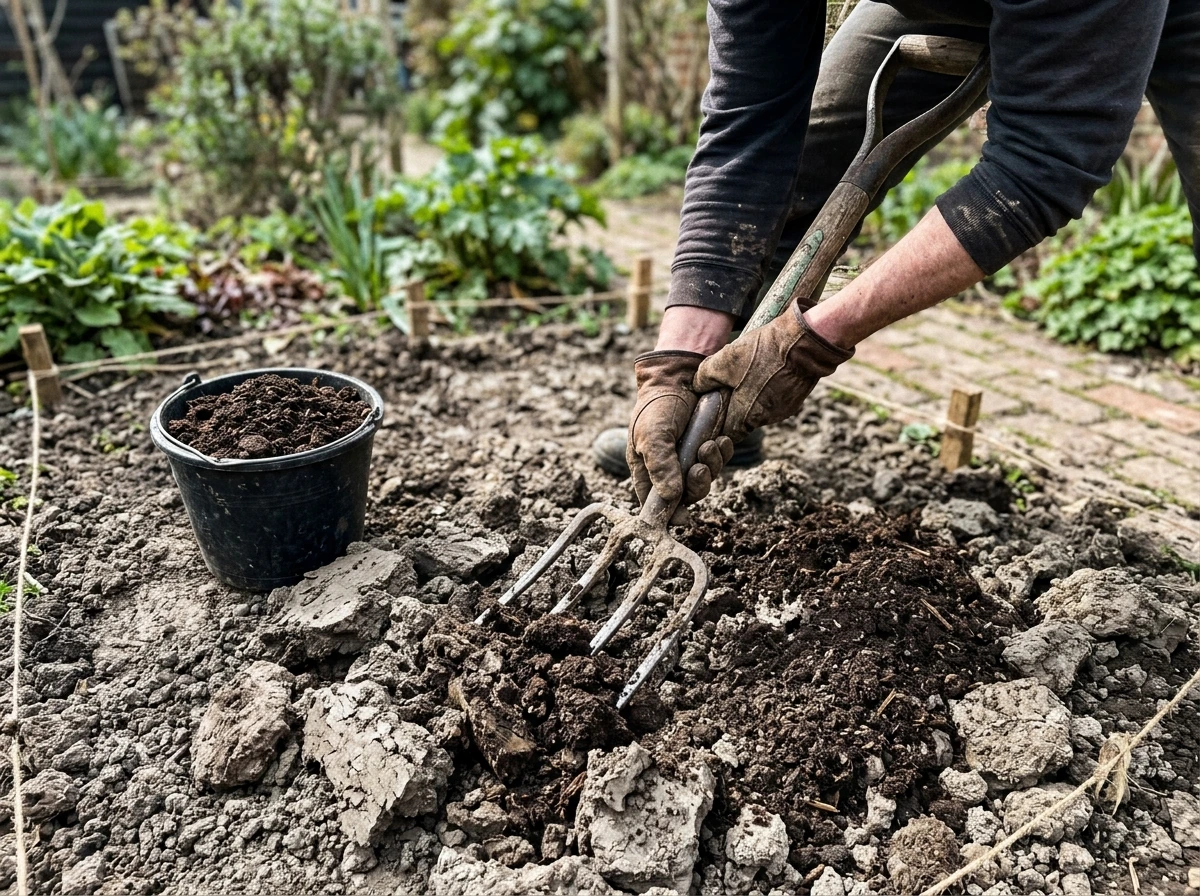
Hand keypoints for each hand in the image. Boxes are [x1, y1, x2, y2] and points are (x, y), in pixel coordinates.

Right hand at [626, 351, 733, 508]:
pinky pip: (719, 462)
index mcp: (647, 470)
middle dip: (695, 486)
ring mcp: (690, 459)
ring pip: (704, 481)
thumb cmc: (657, 407)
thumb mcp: (652, 434)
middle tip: (699, 468)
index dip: (667, 514)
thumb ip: (659, 465)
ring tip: (709, 445)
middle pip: (685, 497)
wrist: (680, 378)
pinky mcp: (709, 448)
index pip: (654, 504)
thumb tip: (671, 497)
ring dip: (710, 467)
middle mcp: (669, 469)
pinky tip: (720, 439)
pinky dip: (722, 454)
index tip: (683, 517)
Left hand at [694, 304, 852, 441]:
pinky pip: (774, 400)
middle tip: (727, 388)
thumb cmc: (763, 351)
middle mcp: (766, 419)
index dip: (717, 425)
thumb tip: (697, 387)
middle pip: (742, 421)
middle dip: (733, 408)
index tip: (711, 413)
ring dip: (751, 397)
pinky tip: (766, 371)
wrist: (804, 340)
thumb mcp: (725, 360)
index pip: (726, 434)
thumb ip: (705, 378)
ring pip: (759, 410)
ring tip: (747, 374)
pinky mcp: (794, 399)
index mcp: (747, 416)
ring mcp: (783, 410)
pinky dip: (767, 390)